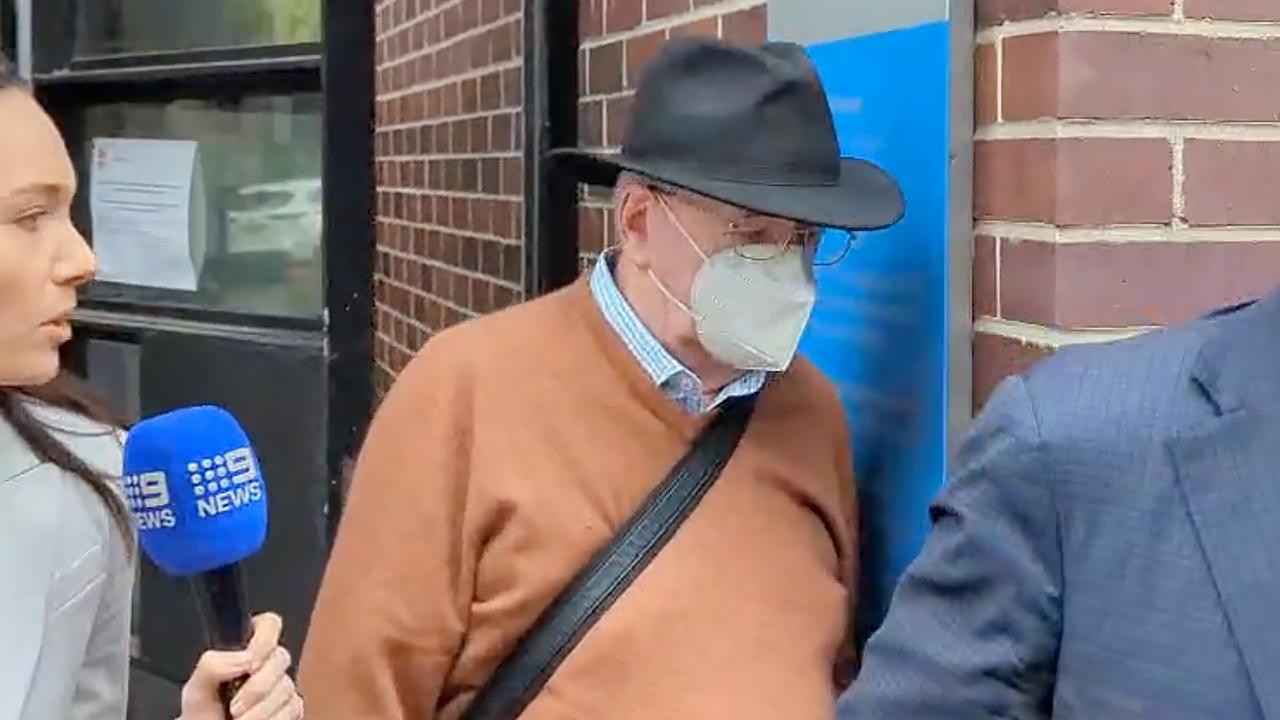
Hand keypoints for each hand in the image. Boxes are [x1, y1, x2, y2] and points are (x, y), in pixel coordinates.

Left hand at [178, 613, 303, 719]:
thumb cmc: (202, 718)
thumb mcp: (196, 691)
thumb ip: (212, 665)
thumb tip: (246, 658)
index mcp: (244, 652)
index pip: (268, 625)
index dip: (265, 638)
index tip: (249, 663)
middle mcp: (267, 666)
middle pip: (281, 657)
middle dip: (258, 687)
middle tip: (235, 707)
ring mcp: (281, 687)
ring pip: (286, 687)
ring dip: (260, 710)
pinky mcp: (291, 708)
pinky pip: (293, 708)